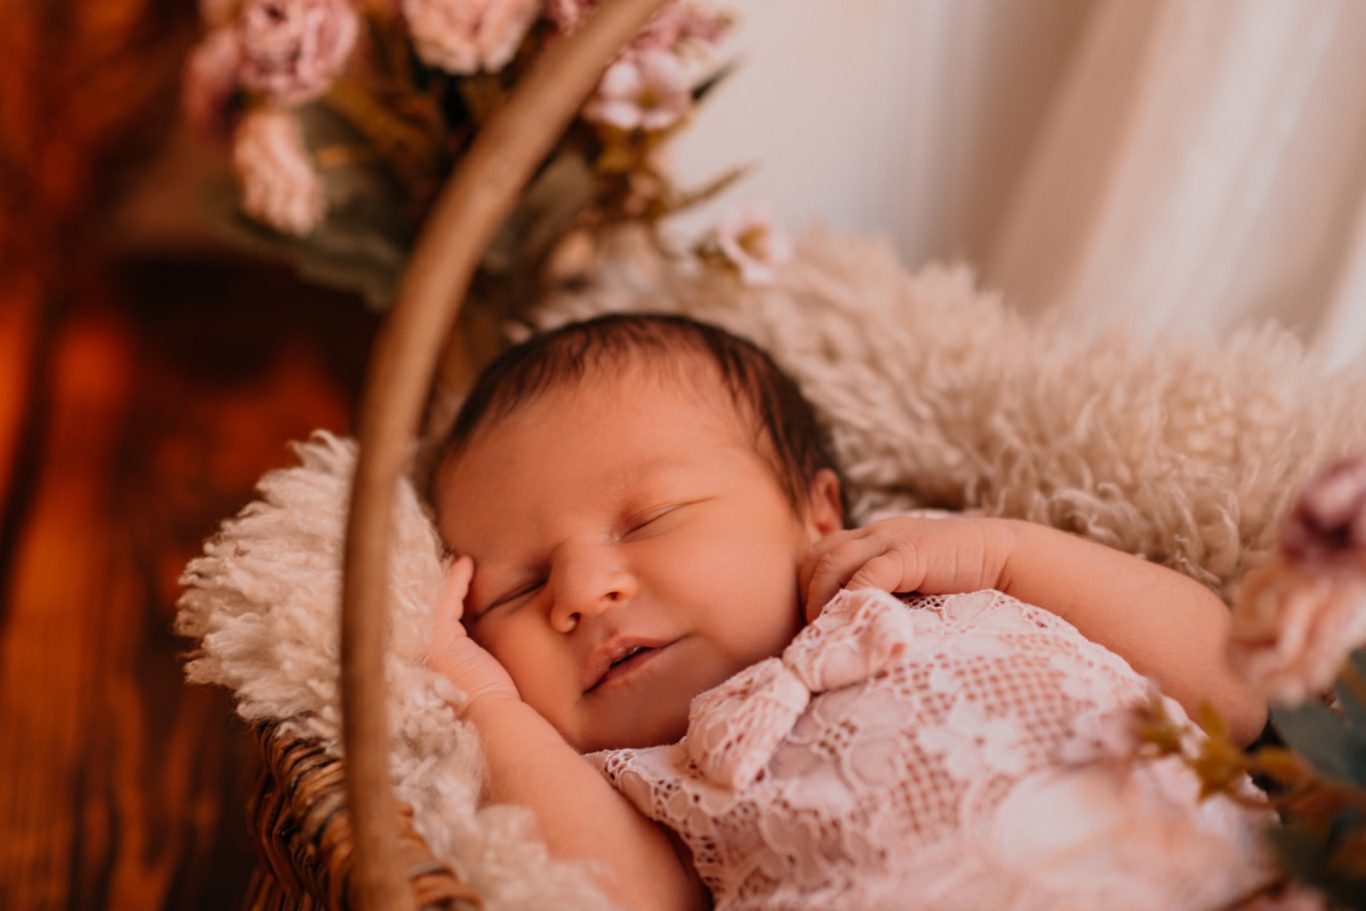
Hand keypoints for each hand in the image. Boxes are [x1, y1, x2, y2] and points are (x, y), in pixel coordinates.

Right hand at [426, 555, 520, 707]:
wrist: (494, 720)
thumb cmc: (495, 704)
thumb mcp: (482, 672)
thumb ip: (477, 654)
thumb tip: (489, 643)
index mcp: (431, 663)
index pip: (435, 622)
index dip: (444, 598)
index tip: (456, 577)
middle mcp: (423, 654)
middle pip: (428, 609)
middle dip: (438, 584)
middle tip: (451, 560)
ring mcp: (428, 645)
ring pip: (435, 601)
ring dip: (448, 577)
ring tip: (461, 559)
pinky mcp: (440, 638)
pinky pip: (447, 598)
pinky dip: (456, 579)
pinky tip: (467, 563)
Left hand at [798, 515, 1018, 620]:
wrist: (1004, 556)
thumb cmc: (958, 578)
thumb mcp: (910, 582)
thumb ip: (884, 593)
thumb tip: (855, 628)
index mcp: (871, 539)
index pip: (819, 553)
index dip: (807, 585)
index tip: (811, 620)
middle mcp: (874, 534)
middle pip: (817, 554)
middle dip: (806, 591)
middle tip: (811, 628)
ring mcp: (891, 540)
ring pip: (833, 560)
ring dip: (822, 597)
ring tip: (824, 629)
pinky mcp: (910, 553)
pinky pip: (869, 573)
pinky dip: (854, 596)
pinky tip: (854, 620)